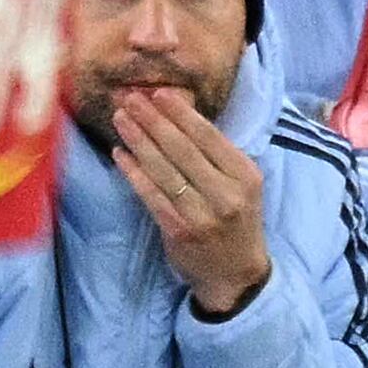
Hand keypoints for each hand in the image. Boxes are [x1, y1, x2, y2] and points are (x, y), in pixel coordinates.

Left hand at [110, 83, 273, 319]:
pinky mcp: (179, 231)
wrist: (236, 274)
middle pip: (183, 149)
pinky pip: (152, 195)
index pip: (209, 136)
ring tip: (121, 118)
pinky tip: (121, 155)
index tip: (158, 93)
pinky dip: (134, 173)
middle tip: (131, 97)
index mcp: (246, 175)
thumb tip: (177, 117)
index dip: (180, 113)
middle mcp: (227, 193)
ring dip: (139, 140)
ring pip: (164, 169)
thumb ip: (217, 157)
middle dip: (153, 120)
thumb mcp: (242, 186)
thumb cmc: (236, 222)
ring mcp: (202, 214)